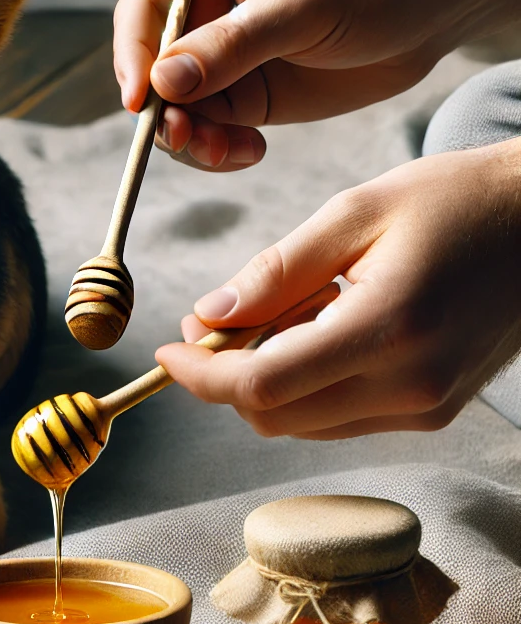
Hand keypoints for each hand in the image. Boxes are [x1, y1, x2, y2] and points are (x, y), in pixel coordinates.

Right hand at [113, 0, 455, 170]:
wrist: (430, 12)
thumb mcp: (300, 8)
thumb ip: (231, 46)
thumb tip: (162, 82)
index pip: (144, 12)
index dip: (132, 56)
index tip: (140, 100)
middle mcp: (203, 17)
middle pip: (150, 72)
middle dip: (163, 111)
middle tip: (186, 138)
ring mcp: (221, 62)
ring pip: (176, 112)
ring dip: (191, 140)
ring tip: (228, 152)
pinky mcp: (244, 98)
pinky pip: (209, 133)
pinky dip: (218, 152)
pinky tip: (252, 152)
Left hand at [156, 140, 520, 437]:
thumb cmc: (454, 202)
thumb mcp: (354, 213)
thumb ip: (276, 272)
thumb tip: (209, 316)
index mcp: (389, 327)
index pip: (262, 385)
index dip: (201, 374)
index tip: (169, 349)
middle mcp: (409, 385)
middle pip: (274, 415)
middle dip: (225, 375)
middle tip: (214, 319)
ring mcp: (425, 407)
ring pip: (302, 421)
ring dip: (264, 378)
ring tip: (278, 309)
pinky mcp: (431, 411)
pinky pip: (338, 415)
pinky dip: (305, 382)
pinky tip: (316, 328)